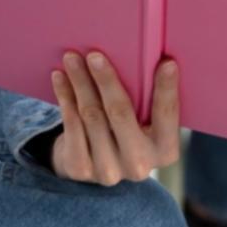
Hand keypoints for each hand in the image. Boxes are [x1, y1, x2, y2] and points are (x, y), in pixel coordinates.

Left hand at [49, 51, 179, 184]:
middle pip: (121, 112)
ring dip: (80, 82)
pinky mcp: (81, 169)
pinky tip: (60, 77)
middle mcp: (139, 164)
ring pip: (91, 115)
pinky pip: (71, 125)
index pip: (166, 113)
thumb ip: (148, 99)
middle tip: (94, 55)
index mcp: (164, 150)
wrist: (94, 163)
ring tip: (71, 58)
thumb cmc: (127, 128)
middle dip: (106, 80)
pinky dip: (65, 97)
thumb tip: (147, 56)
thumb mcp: (146, 121)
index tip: (166, 62)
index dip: (167, 89)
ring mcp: (109, 170)